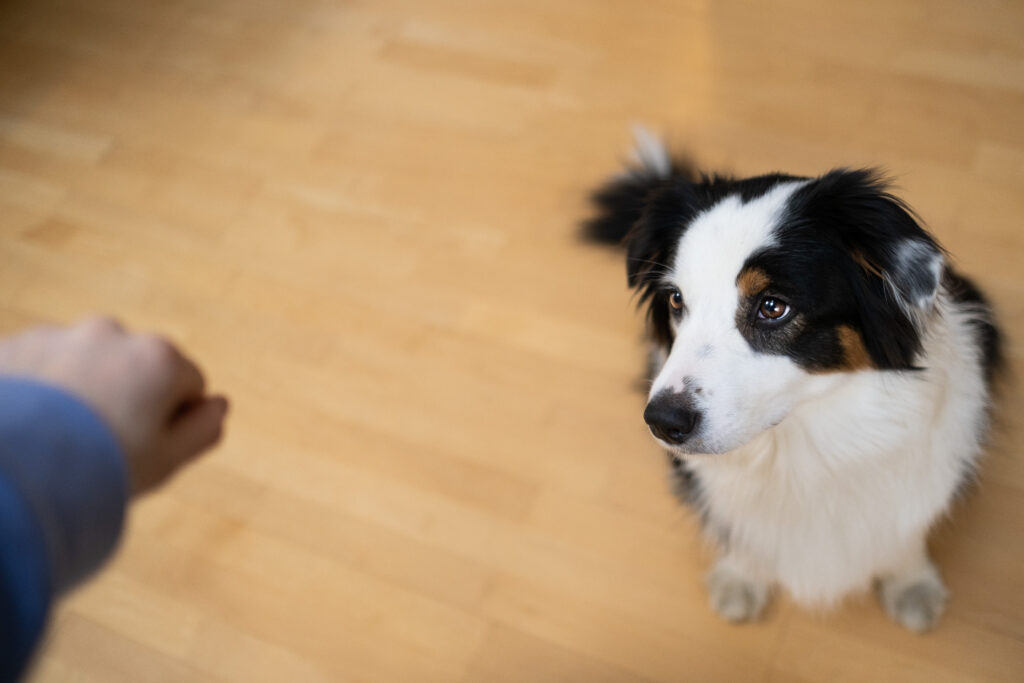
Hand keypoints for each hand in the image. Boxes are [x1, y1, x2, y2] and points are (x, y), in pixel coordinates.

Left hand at [0, 316, 227, 494]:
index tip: (148, 447)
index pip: (188, 384)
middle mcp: (112, 333)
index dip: (173, 419)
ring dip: (79, 389)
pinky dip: (37, 390)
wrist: (12, 471)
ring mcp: (59, 335)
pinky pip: (37, 366)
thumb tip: (220, 406)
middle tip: (103, 444)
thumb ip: (203, 429)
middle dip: (125, 395)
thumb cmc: (100, 468)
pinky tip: (27, 426)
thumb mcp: (166, 461)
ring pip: (83, 363)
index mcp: (159, 357)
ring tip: (60, 437)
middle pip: (133, 367)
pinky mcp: (12, 346)